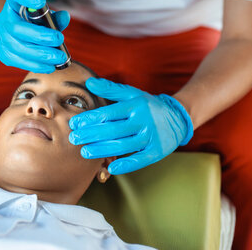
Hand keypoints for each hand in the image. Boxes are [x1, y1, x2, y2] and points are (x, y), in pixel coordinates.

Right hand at [0, 0, 69, 72]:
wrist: (18, 28)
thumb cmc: (34, 20)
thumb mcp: (45, 14)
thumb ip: (55, 17)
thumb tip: (65, 18)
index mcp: (12, 3)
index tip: (41, 1)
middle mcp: (3, 19)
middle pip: (16, 28)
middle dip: (40, 36)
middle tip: (60, 39)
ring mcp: (0, 37)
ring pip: (18, 47)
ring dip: (41, 55)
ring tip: (59, 57)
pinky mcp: (3, 53)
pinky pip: (18, 61)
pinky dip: (36, 65)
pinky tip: (49, 66)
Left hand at [68, 78, 192, 174]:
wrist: (178, 117)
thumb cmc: (148, 105)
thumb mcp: (132, 93)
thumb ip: (110, 89)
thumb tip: (89, 83)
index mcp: (135, 106)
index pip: (109, 113)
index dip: (90, 119)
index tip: (74, 123)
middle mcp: (143, 121)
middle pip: (113, 130)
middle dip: (91, 134)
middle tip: (74, 138)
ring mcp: (151, 137)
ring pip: (123, 145)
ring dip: (102, 150)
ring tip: (84, 152)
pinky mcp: (157, 151)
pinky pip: (140, 159)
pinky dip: (126, 165)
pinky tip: (111, 168)